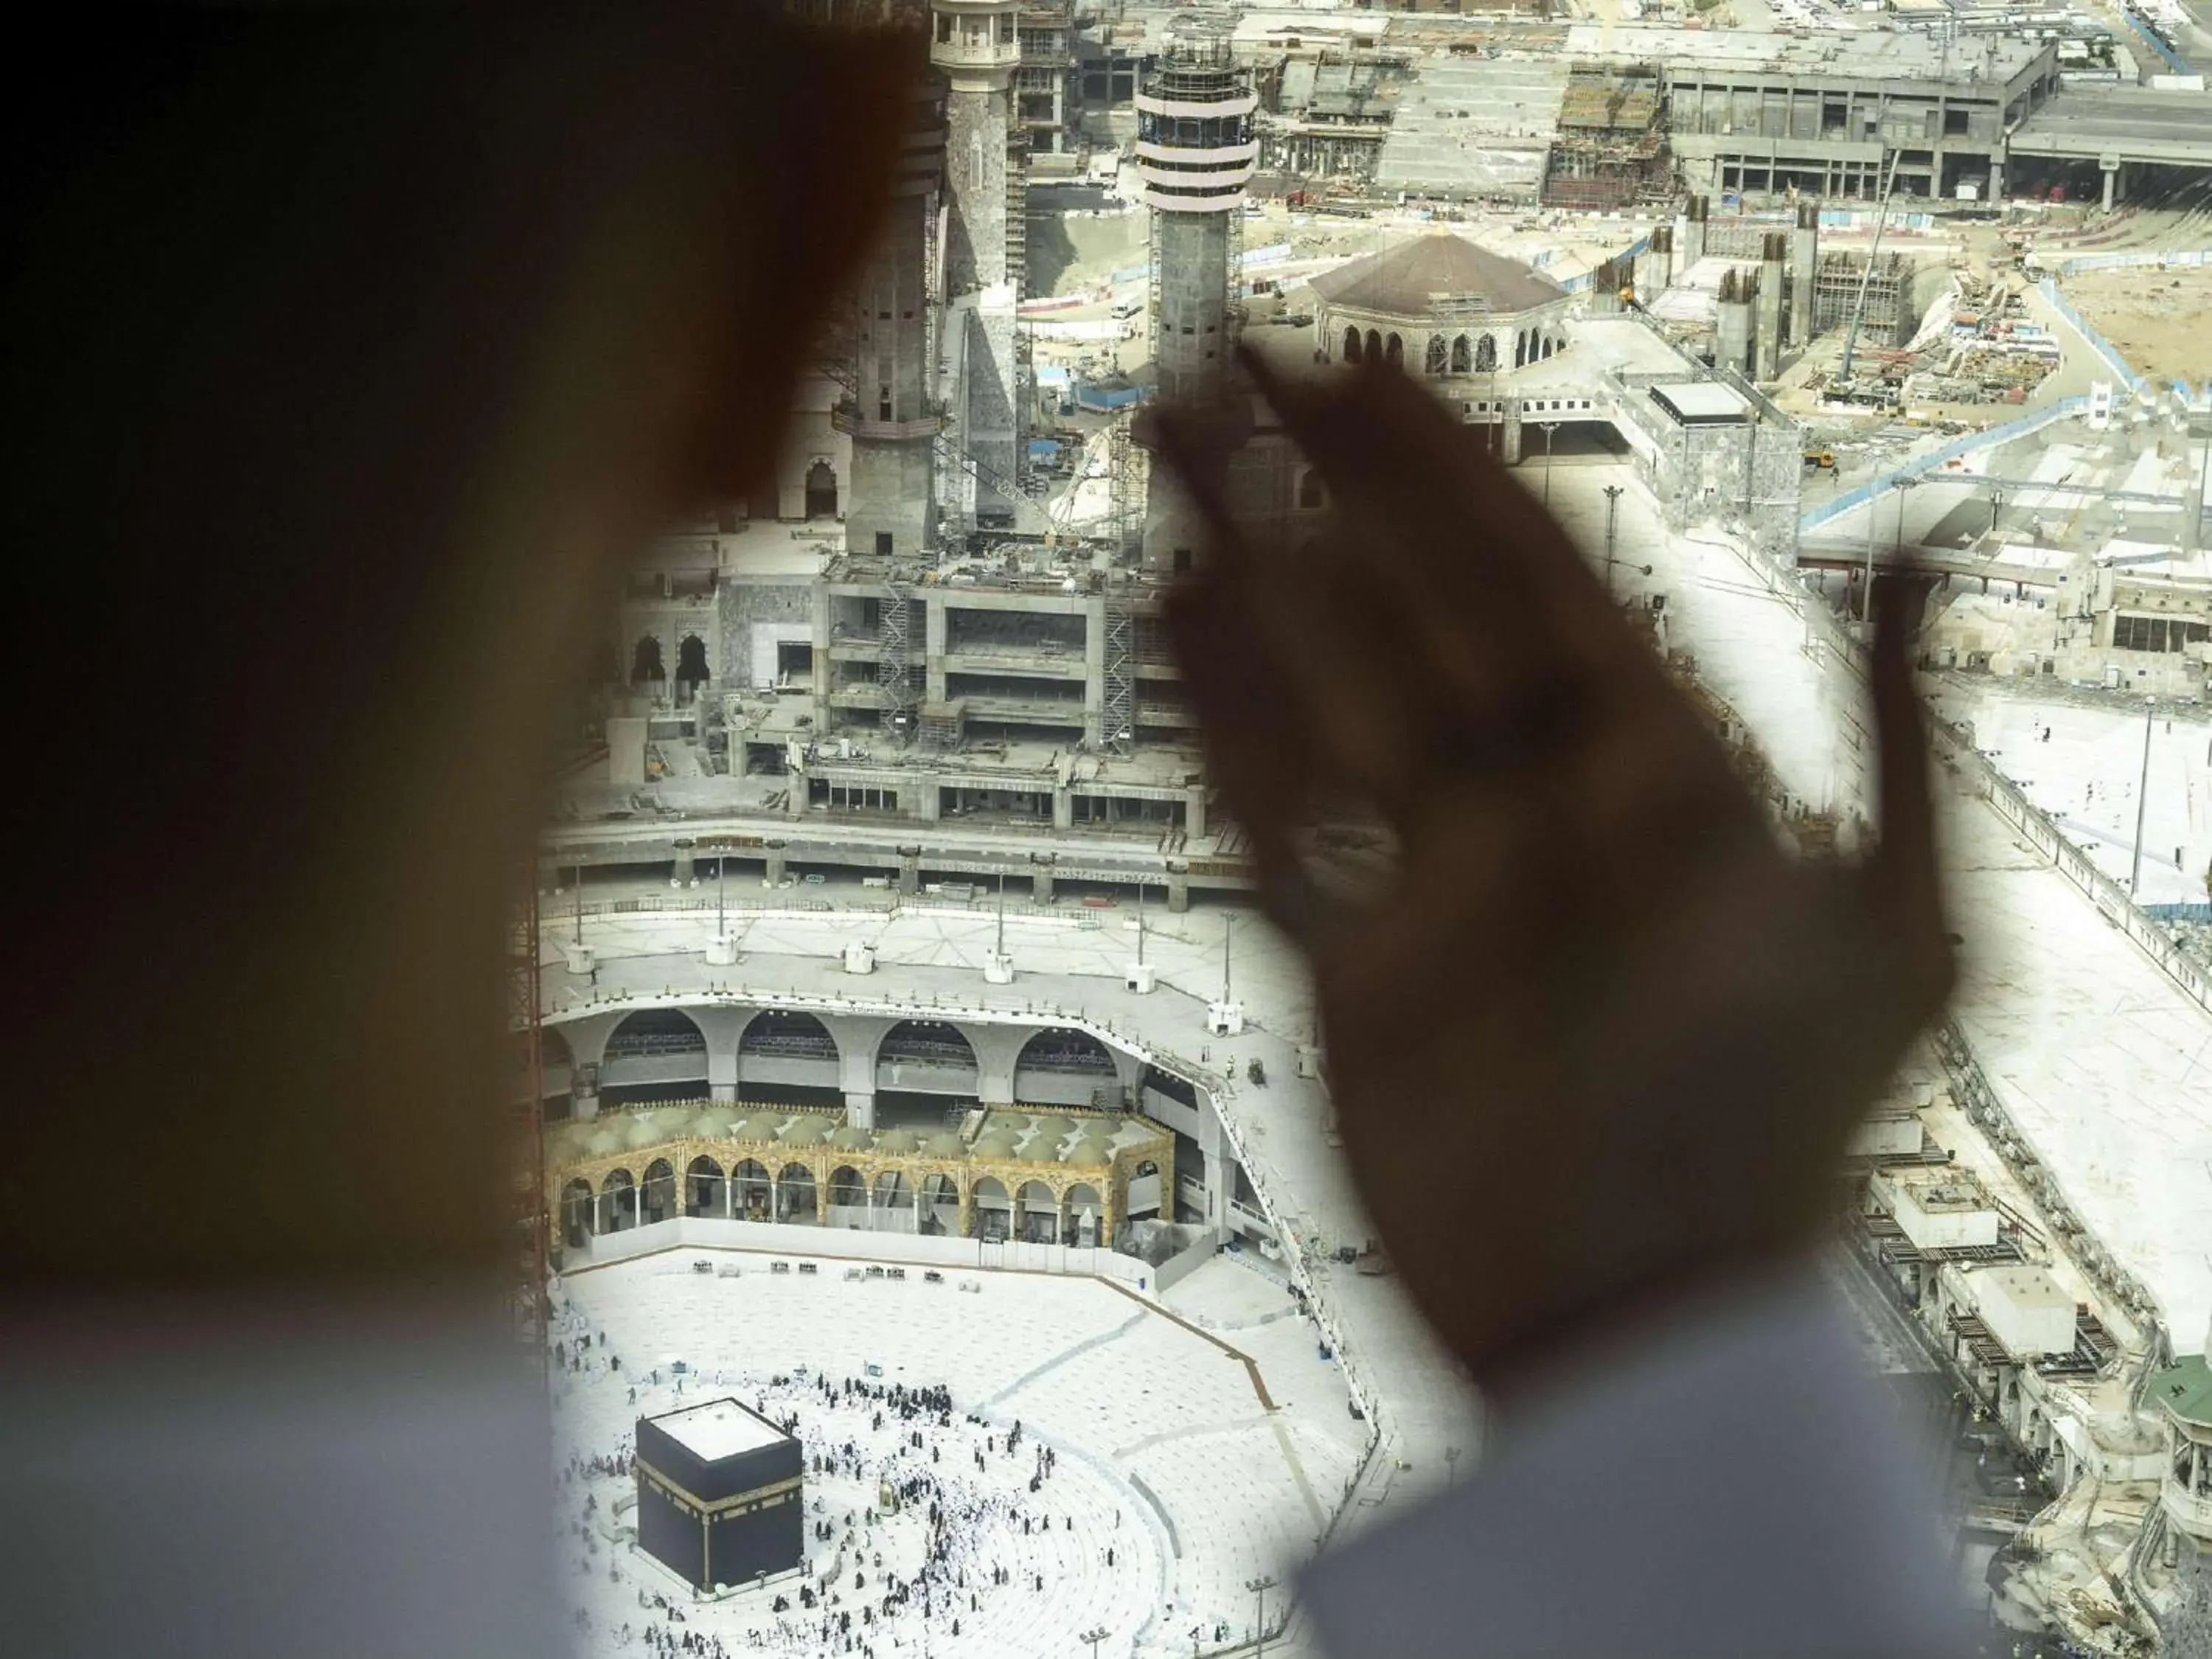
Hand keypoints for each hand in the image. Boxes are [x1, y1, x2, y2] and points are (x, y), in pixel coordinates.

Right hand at [1160, 350, 1951, 1391]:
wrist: (1638, 1328)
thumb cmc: (1783, 1135)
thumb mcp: (1893, 924)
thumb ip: (1898, 722)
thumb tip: (1927, 537)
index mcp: (1661, 770)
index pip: (1529, 573)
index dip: (1437, 463)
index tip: (1356, 366)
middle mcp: (1538, 807)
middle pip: (1402, 604)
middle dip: (1312, 484)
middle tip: (1220, 373)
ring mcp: (1435, 880)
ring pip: (1321, 688)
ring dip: (1246, 569)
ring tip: (1169, 461)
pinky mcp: (1352, 964)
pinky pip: (1269, 816)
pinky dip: (1217, 719)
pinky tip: (1171, 619)